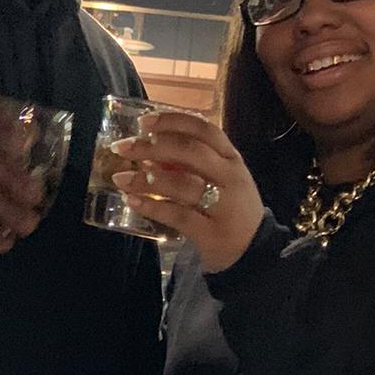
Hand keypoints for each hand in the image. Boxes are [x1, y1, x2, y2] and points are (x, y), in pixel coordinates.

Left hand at [109, 110, 265, 274]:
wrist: (254, 252)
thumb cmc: (230, 209)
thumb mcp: (219, 179)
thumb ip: (190, 164)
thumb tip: (150, 150)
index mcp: (232, 159)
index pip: (204, 130)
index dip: (173, 122)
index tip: (144, 122)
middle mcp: (230, 177)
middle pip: (190, 152)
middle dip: (153, 147)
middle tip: (124, 148)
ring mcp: (223, 206)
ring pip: (182, 184)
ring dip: (146, 179)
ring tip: (121, 178)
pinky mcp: (211, 232)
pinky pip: (178, 215)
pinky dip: (153, 207)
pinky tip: (132, 201)